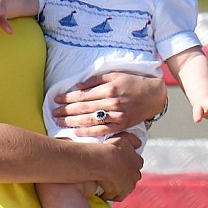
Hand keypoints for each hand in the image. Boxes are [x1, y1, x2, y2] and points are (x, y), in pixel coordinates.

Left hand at [51, 72, 166, 136]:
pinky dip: (88, 132)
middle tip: (53, 112)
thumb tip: (78, 86)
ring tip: (59, 122)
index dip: (67, 98)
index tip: (56, 99)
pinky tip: (76, 131)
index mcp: (109, 88)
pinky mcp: (121, 125)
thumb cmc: (133, 83)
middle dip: (66, 110)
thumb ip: (95, 80)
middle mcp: (111, 102)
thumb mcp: (114, 75)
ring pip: (89, 120)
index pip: (82, 94)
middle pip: (83, 108)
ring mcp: (116, 115)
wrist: (153, 96)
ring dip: (72, 122)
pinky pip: (101, 130)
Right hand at [94, 132, 143, 200]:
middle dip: (125, 177)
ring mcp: (129, 185)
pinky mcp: (120, 193)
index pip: (137, 164)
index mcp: (137, 161)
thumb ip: (133, 140)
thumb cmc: (111, 148)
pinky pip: (116, 197)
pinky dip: (110, 195)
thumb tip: (139, 144)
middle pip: (132, 178)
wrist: (103, 161)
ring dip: (118, 187)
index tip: (121, 165)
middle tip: (113, 175)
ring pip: (124, 188)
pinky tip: (103, 191)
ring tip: (107, 184)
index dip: (129, 164)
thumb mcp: (124, 138)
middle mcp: (136, 174)